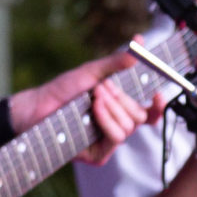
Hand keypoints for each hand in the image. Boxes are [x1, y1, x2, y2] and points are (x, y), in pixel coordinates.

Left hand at [9, 48, 179, 165]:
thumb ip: (117, 61)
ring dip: (111, 108)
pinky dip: (106, 121)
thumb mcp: (92, 72)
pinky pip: (116, 138)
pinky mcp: (99, 155)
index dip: (158, 106)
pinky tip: (93, 111)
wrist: (39, 107)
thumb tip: (139, 41)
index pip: (148, 112)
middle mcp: (115, 125)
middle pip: (139, 117)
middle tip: (101, 88)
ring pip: (128, 127)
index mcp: (118, 108)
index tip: (158, 94)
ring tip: (93, 98)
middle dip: (122, 99)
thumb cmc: (63, 90)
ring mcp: (107, 142)